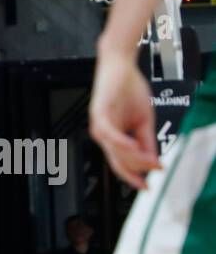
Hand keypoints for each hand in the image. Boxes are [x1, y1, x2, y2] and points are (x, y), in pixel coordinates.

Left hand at [90, 51, 158, 188]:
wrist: (120, 67)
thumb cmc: (129, 90)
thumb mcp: (144, 119)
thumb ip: (146, 139)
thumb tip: (153, 159)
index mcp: (113, 138)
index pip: (121, 163)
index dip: (133, 176)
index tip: (147, 186)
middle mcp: (103, 135)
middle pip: (120, 161)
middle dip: (138, 169)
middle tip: (155, 171)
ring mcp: (99, 126)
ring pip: (116, 151)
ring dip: (134, 158)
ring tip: (151, 161)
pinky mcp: (99, 114)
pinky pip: (109, 134)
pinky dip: (121, 142)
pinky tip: (133, 147)